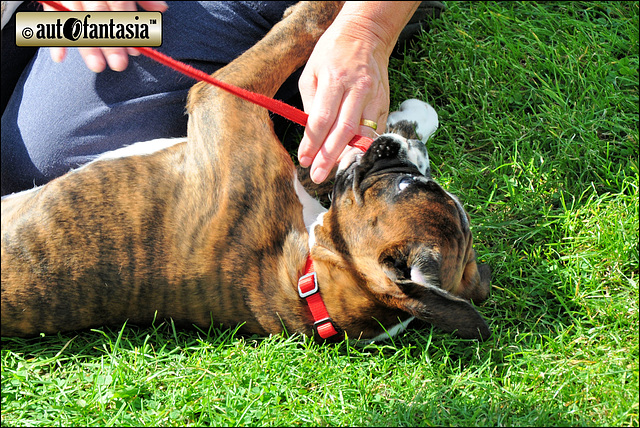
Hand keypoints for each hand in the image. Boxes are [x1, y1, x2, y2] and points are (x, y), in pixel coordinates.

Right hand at [44, 1, 167, 71]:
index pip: (120, 5)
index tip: (136, 52)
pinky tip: (60, 58)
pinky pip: (50, 18)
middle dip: (110, 41)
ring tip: (97, 67)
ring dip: (87, 45)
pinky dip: (54, 39)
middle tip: (119, 65)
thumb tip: (162, 10)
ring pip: (76, 20)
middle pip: (99, 15)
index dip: (128, 29)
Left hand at [297, 20, 389, 183]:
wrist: (366, 34)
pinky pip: (376, 131)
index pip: (322, 119)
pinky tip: (354, 158)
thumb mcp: (312, 72)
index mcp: (335, 80)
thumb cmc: (332, 53)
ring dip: (349, 155)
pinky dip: (365, 147)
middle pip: (344, 131)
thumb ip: (311, 104)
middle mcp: (358, 89)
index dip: (313, 143)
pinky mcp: (386, 103)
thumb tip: (311, 134)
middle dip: (330, 157)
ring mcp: (375, 97)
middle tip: (318, 176)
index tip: (304, 160)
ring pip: (364, 134)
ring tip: (335, 171)